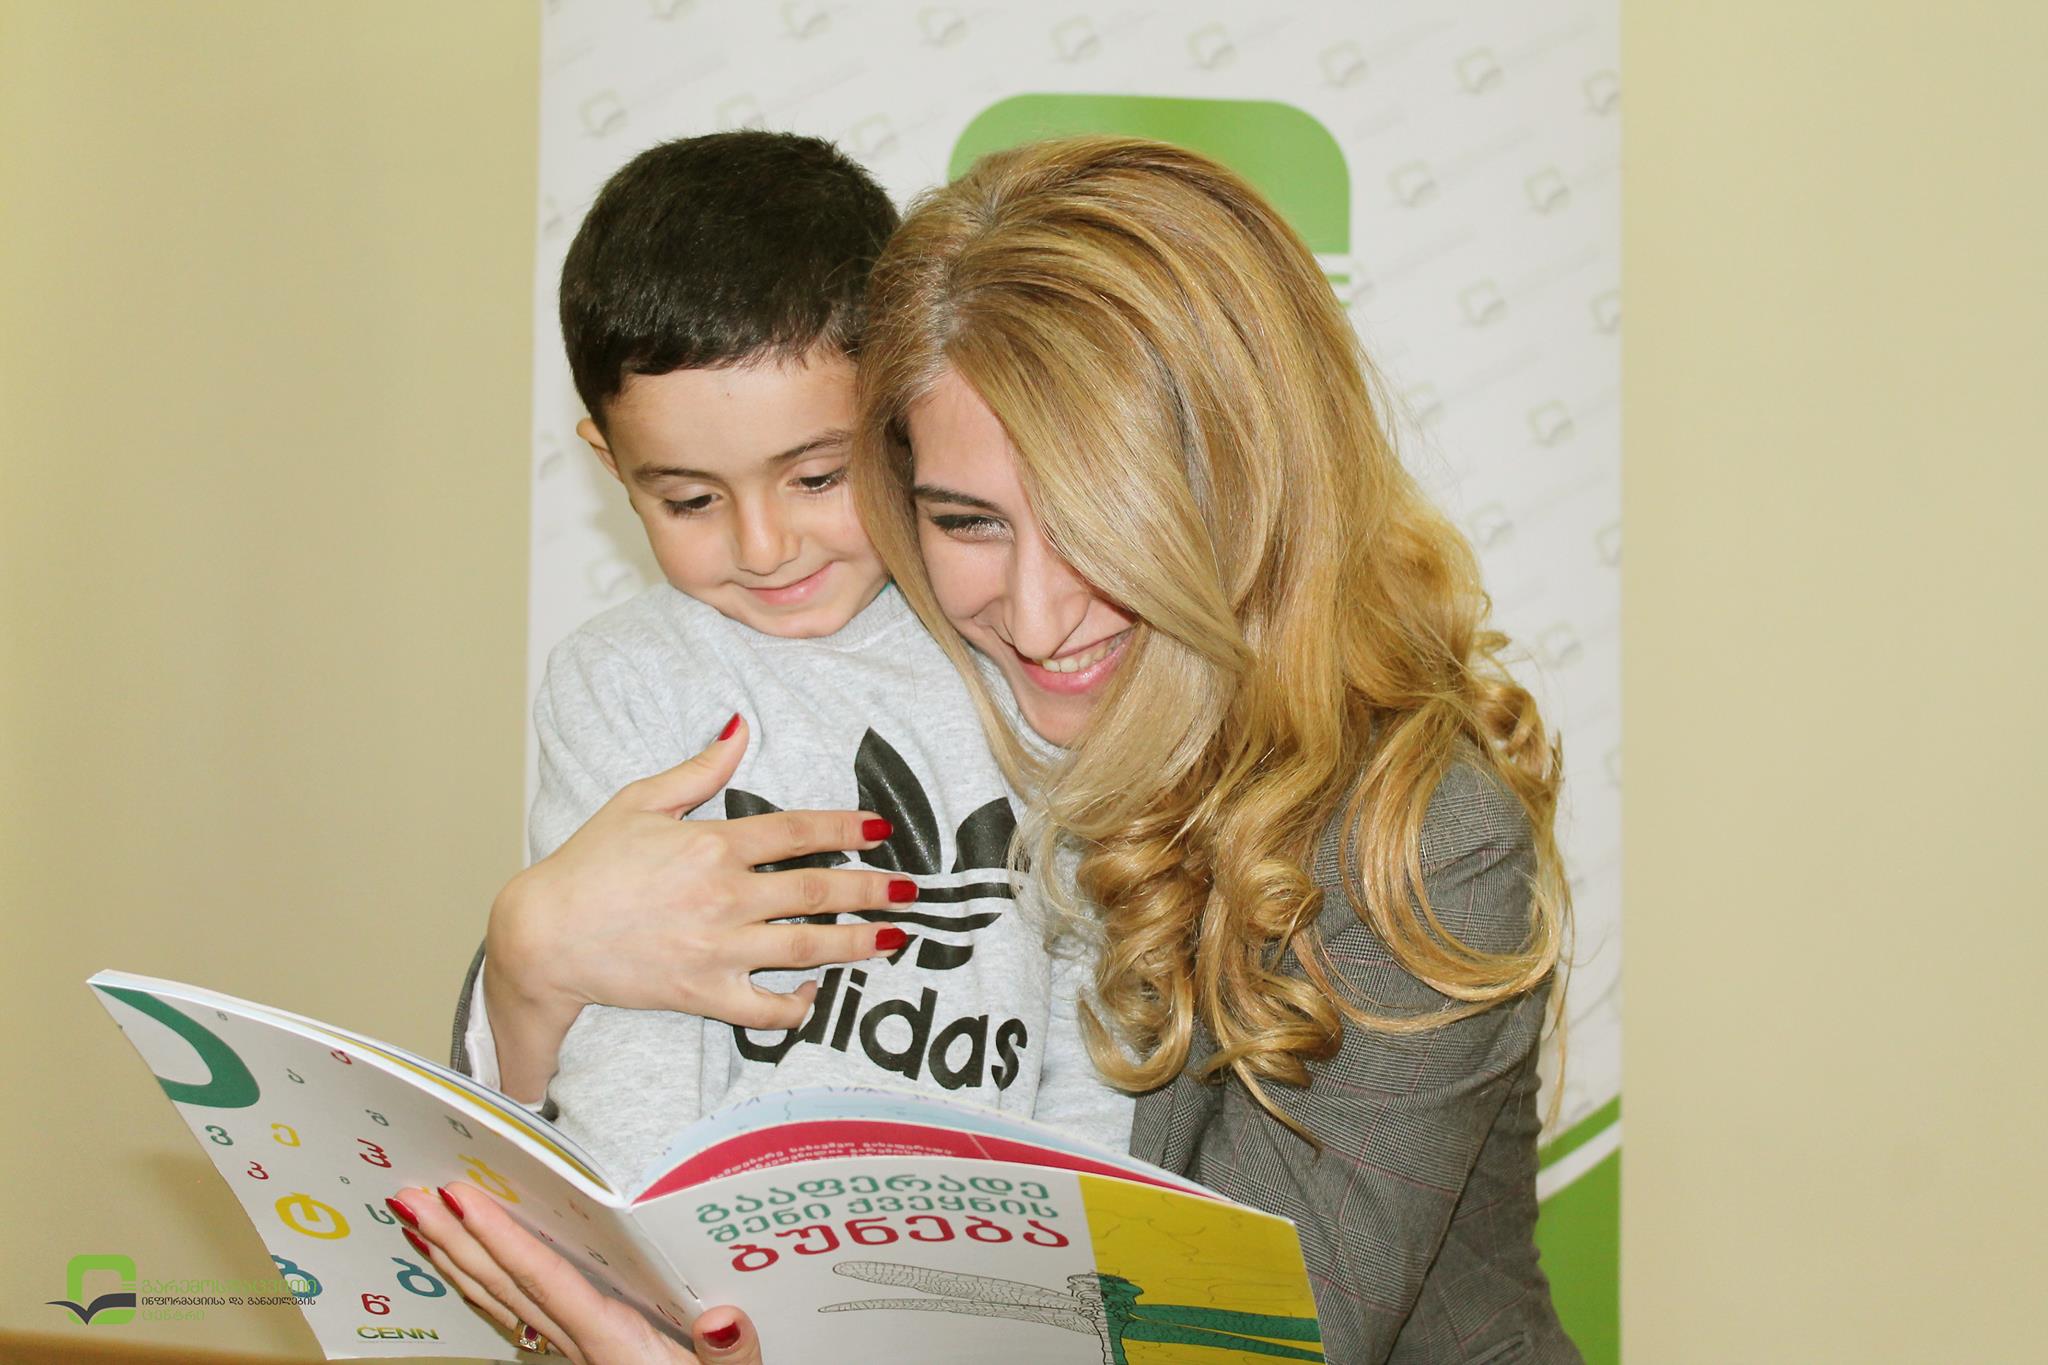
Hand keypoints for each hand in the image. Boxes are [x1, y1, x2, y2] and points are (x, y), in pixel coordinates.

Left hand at [389, 1183, 763, 1364]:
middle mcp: (582, 1347)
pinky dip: (483, 1286)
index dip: (502, 1240)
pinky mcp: (581, 1352)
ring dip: (457, 1262)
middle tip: (407, 1198)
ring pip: (502, 1304)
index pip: (547, 1282)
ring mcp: (575, 1352)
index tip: (460, 1199)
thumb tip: (721, 1318)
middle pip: (506, 1290)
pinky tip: (464, 1267)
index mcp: (613, 1345)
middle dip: (455, 1242)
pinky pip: (516, 1316)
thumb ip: (729, 1355)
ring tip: (416, 1225)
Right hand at [484, 715, 914, 1098]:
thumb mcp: (639, 801)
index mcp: (713, 845)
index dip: (844, 827)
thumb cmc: (587, 864)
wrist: (542, 936)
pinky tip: (817, 995)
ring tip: (893, 938)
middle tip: (910, 890)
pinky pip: (765, 1008)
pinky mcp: (702, 994)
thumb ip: (699, 769)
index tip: (880, 829)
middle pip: (817, 890)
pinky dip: (797, 1005)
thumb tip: (741, 726)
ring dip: (856, 944)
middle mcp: (724, 897)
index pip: (797, 832)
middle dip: (871, 889)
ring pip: (806, 948)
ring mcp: (717, 949)